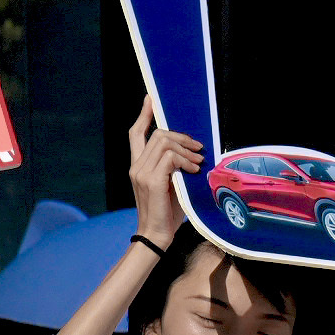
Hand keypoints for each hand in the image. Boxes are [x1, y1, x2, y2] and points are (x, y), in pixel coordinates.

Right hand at [127, 97, 202, 248]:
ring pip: (164, 142)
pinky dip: (186, 161)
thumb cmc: (167, 213)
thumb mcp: (170, 184)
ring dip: (186, 149)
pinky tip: (194, 171)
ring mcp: (141, 173)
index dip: (144, 115)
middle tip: (198, 148)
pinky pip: (170, 157)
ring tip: (198, 162)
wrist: (157, 235)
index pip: (135, 134)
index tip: (151, 99)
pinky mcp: (152, 180)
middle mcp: (136, 166)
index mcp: (137, 166)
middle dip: (181, 136)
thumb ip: (173, 167)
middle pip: (158, 134)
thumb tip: (191, 151)